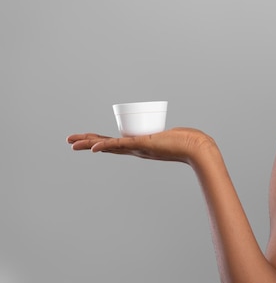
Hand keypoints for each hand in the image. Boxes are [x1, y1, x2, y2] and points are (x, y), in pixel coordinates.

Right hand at [67, 127, 214, 163]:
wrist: (198, 149)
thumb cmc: (190, 142)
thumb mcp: (174, 136)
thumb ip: (172, 134)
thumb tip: (174, 134)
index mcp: (141, 146)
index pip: (116, 143)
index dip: (100, 142)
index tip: (87, 141)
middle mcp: (137, 149)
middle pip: (107, 145)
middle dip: (87, 142)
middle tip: (69, 142)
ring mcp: (139, 147)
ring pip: (109, 145)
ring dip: (90, 143)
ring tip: (73, 143)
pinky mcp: (145, 143)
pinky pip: (122, 144)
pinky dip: (107, 146)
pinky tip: (94, 148)